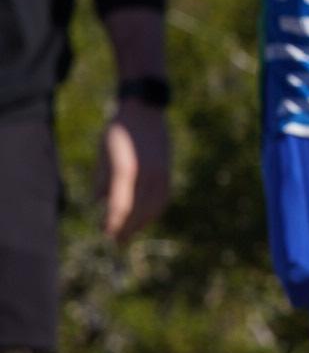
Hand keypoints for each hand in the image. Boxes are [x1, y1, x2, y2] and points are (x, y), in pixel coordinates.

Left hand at [97, 99, 171, 239]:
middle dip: (126, 228)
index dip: (113, 222)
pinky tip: (145, 217)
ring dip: (141, 223)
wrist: (144, 112)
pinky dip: (153, 212)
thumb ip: (102, 179)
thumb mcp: (102, 154)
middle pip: (138, 210)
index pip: (120, 206)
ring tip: (129, 233)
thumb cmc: (117, 131)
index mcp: (126, 169)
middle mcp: (146, 174)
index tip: (105, 233)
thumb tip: (98, 203)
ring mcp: (160, 174)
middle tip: (115, 241)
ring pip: (153, 208)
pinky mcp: (167, 173)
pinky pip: (162, 199)